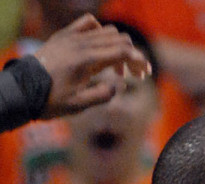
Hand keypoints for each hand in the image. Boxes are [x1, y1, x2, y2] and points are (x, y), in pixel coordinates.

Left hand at [35, 15, 152, 118]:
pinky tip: (101, 48)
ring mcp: (71, 37)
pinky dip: (100, 31)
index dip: (139, 60)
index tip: (146, 73)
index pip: (122, 51)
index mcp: (86, 60)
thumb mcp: (80, 105)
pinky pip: (88, 23)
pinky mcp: (64, 35)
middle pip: (118, 39)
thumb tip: (120, 85)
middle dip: (132, 55)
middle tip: (136, 75)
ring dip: (118, 47)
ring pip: (106, 31)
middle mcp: (80, 43)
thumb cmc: (51, 100)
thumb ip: (104, 94)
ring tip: (118, 68)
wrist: (23, 89)